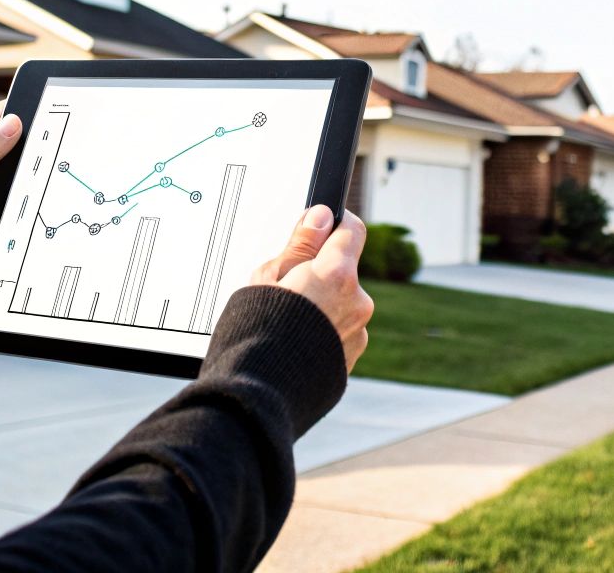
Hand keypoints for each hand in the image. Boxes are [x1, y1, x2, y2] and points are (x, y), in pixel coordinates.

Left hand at [0, 101, 23, 274]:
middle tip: (38, 153)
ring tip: (25, 178)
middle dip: (19, 149)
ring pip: (6, 171)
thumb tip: (12, 125)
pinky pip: (2, 194)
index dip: (13, 117)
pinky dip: (11, 196)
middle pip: (2, 145)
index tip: (38, 121)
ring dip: (15, 175)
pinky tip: (19, 197)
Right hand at [252, 204, 374, 371]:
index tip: (318, 226)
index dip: (334, 225)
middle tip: (286, 287)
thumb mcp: (267, 278)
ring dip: (322, 304)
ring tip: (286, 322)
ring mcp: (358, 332)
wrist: (258, 395)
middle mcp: (357, 302)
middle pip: (343, 270)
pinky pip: (340, 330)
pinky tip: (296, 341)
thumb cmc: (255, 332)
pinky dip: (323, 330)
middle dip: (320, 272)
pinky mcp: (352, 356)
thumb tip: (321, 217)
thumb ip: (300, 245)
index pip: (352, 230)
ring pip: (341, 303)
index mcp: (337, 274)